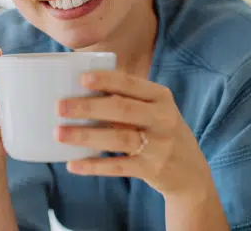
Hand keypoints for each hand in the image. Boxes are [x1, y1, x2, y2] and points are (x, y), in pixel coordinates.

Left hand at [55, 70, 214, 197]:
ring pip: (118, 138)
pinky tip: (72, 164)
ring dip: (86, 136)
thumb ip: (125, 100)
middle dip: (88, 107)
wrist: (191, 172)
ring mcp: (159, 146)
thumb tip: (76, 89)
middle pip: (122, 110)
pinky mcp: (152, 169)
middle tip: (59, 106)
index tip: (81, 78)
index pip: (131, 84)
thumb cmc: (159, 131)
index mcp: (160, 97)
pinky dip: (94, 166)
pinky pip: (118, 167)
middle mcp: (163, 119)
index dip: (106, 80)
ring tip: (58, 134)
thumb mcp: (153, 110)